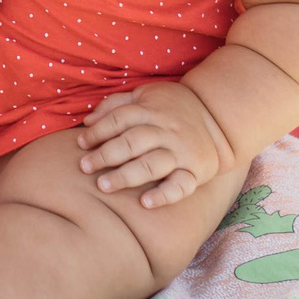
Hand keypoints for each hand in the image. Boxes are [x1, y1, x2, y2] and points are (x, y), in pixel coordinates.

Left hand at [76, 81, 232, 207]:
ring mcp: (181, 152)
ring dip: (126, 175)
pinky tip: (145, 203)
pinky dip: (164, 195)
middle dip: (106, 155)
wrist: (218, 118)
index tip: (81, 144)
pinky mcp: (195, 172)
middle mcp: (166, 131)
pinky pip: (181, 186)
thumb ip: (116, 104)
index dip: (98, 131)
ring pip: (152, 164)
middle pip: (133, 142)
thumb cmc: (172, 107)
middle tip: (85, 167)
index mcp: (152, 110)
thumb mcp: (146, 95)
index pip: (120, 119)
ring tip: (103, 186)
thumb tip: (87, 121)